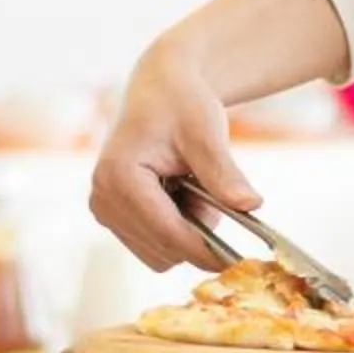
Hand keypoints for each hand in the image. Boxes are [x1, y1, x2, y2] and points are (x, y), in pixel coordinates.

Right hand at [89, 36, 256, 272]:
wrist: (160, 90)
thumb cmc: (181, 103)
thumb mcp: (206, 132)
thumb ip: (224, 172)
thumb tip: (251, 205)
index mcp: (118, 176)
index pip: (167, 234)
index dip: (206, 251)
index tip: (240, 262)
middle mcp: (102, 199)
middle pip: (164, 251)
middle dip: (198, 232)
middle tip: (213, 191)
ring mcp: (103, 211)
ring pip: (161, 254)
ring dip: (188, 231)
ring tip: (194, 186)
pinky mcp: (112, 217)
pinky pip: (154, 246)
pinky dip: (176, 229)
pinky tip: (179, 194)